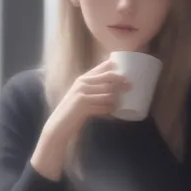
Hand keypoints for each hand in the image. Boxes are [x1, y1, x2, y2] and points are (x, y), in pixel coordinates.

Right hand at [31, 60, 129, 180]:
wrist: (59, 125)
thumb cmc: (74, 111)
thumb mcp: (82, 96)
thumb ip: (95, 90)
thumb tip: (116, 89)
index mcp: (83, 79)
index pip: (101, 67)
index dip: (114, 66)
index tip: (127, 69)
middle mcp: (82, 83)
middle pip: (107, 78)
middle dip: (120, 80)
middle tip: (131, 85)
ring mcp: (82, 93)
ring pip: (106, 92)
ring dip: (116, 96)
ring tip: (122, 100)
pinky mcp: (83, 105)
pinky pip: (102, 106)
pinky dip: (109, 108)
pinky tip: (113, 110)